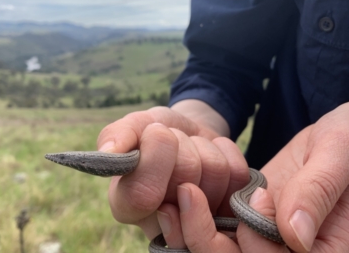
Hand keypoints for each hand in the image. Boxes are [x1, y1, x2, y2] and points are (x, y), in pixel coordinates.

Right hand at [96, 105, 249, 239]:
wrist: (188, 134)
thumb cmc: (155, 132)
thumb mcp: (136, 126)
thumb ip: (118, 135)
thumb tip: (109, 152)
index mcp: (127, 205)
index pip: (143, 195)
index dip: (156, 159)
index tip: (157, 132)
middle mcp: (162, 222)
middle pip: (185, 181)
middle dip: (183, 147)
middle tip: (175, 143)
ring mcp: (200, 220)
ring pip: (215, 174)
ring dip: (204, 148)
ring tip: (191, 150)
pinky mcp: (230, 210)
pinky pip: (239, 174)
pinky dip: (226, 150)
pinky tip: (211, 154)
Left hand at [158, 102, 348, 251]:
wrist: (338, 133)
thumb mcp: (339, 156)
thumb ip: (318, 192)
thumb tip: (294, 236)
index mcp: (324, 250)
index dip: (259, 245)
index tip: (256, 199)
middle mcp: (291, 251)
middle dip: (207, 239)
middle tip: (185, 195)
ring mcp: (266, 235)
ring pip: (222, 251)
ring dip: (193, 232)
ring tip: (174, 199)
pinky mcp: (249, 218)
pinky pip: (218, 228)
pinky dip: (195, 219)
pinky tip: (178, 198)